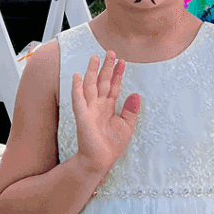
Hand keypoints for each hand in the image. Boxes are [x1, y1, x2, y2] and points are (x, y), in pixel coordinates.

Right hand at [72, 52, 140, 177]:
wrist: (100, 161)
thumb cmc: (112, 145)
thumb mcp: (127, 126)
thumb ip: (131, 110)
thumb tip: (136, 95)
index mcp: (108, 107)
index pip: (113, 86)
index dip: (117, 74)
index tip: (122, 61)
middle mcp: (98, 105)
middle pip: (102, 82)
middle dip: (106, 67)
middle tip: (110, 52)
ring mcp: (89, 110)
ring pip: (90, 86)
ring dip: (92, 72)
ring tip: (94, 58)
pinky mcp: (82, 117)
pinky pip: (78, 100)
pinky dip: (77, 88)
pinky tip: (77, 77)